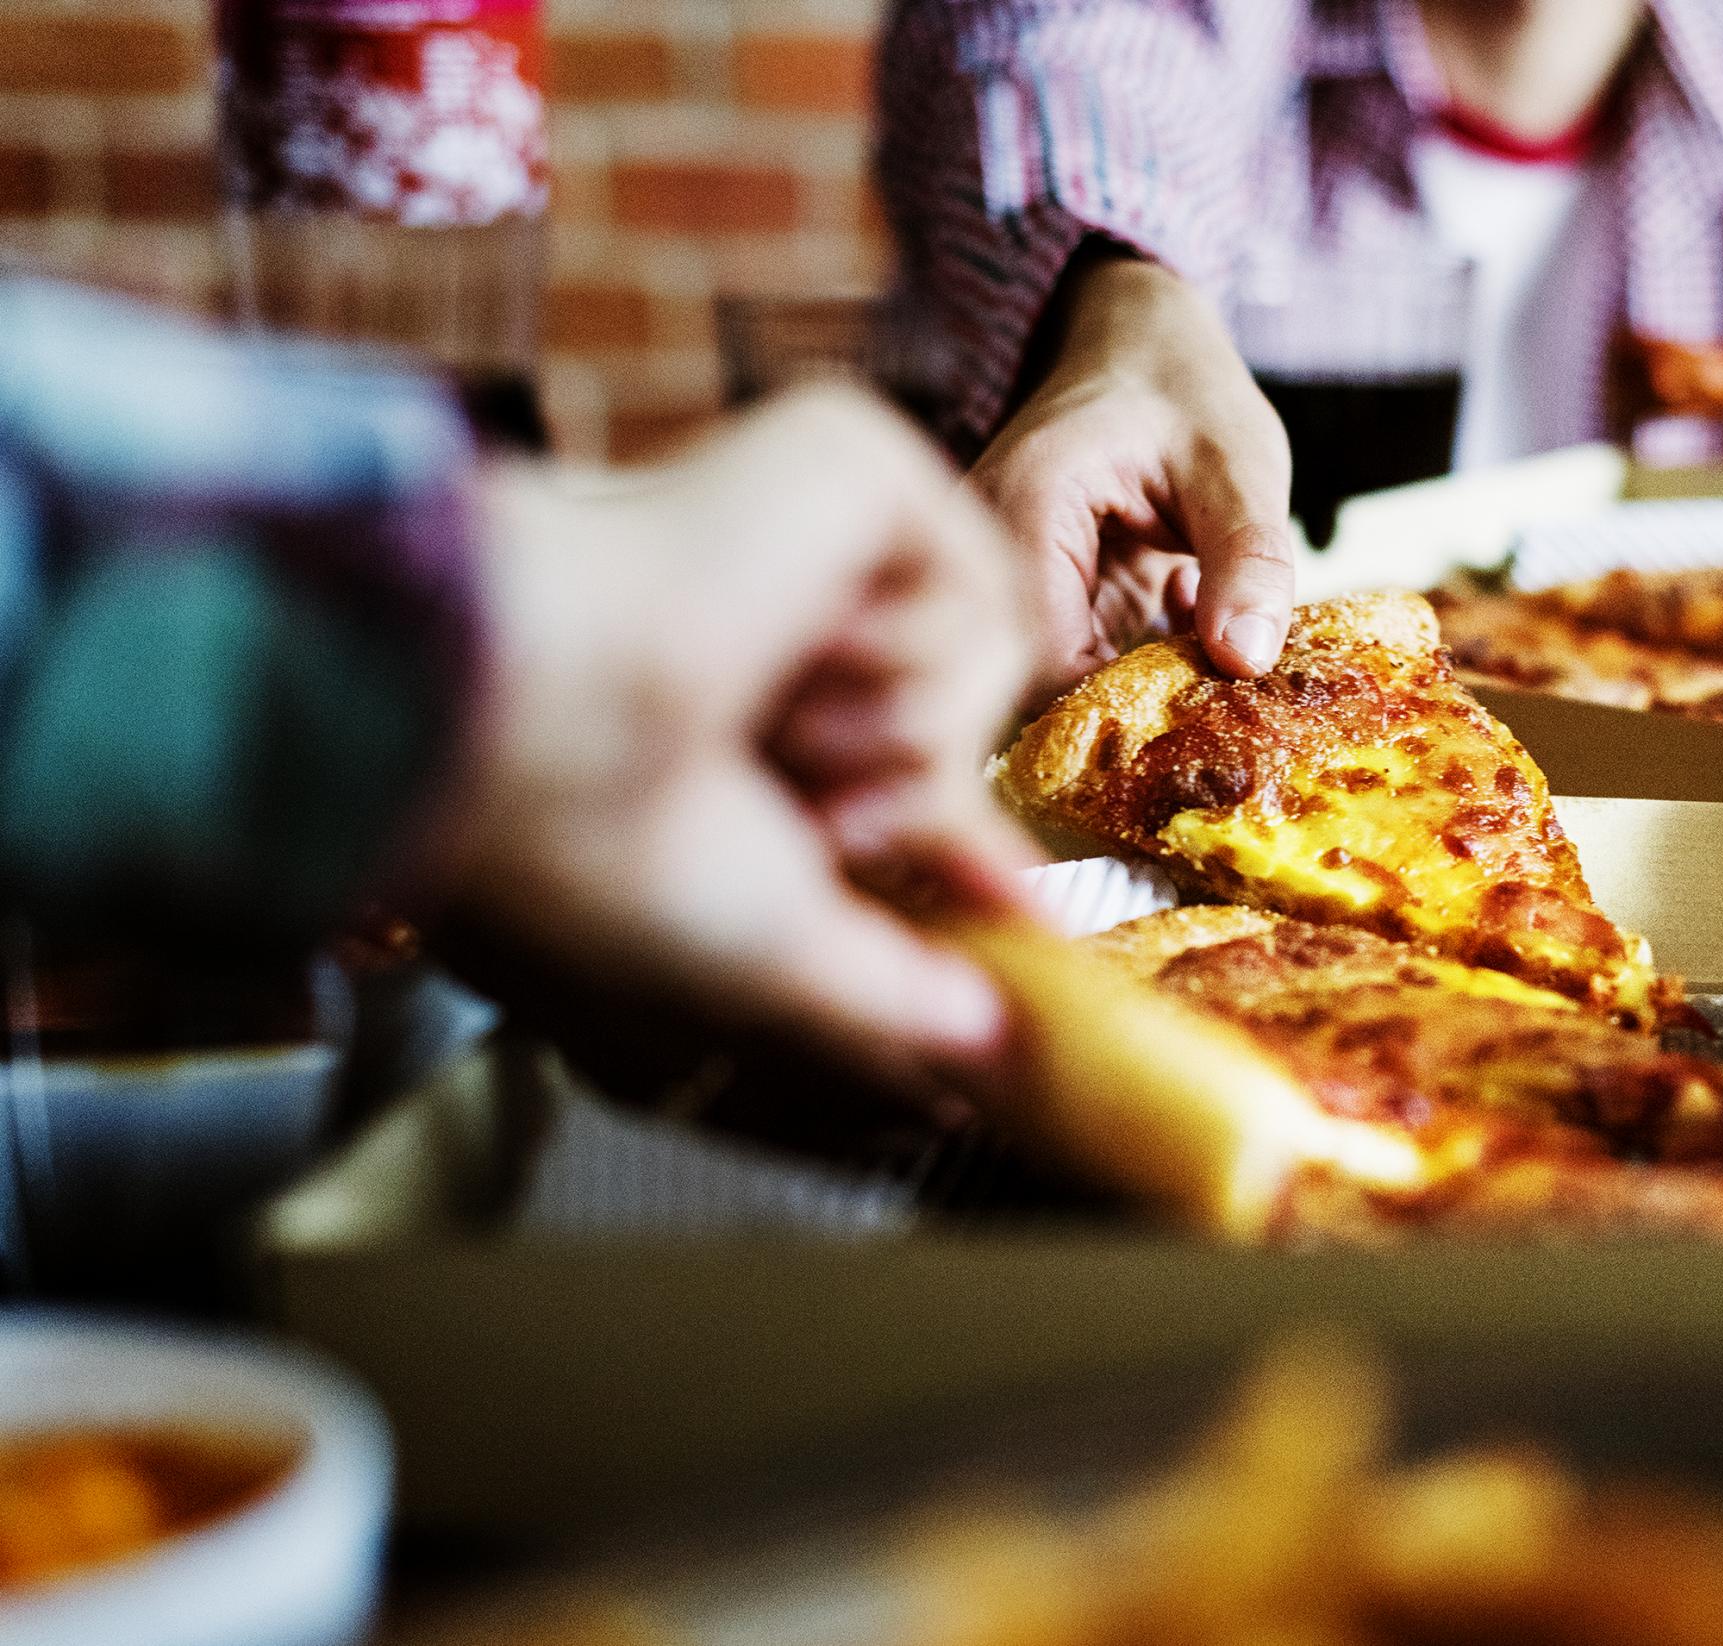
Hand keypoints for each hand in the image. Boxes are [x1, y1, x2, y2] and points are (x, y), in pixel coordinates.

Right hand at [449, 386, 1040, 1082]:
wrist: (533, 713)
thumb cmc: (599, 834)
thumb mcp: (773, 950)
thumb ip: (892, 991)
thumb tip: (992, 1035)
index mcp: (734, 690)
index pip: (899, 761)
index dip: (955, 841)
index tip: (1022, 920)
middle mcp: (776, 597)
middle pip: (960, 716)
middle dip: (913, 807)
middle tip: (820, 825)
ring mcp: (817, 526)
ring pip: (992, 666)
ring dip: (900, 741)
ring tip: (783, 728)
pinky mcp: (859, 461)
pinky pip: (992, 599)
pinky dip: (914, 669)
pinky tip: (802, 655)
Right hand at [972, 253, 1295, 689]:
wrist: (1141, 347)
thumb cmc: (1183, 388)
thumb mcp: (1238, 466)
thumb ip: (1247, 559)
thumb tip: (1246, 660)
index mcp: (1022, 507)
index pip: (1037, 657)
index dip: (1112, 704)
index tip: (1198, 714)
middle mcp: (993, 553)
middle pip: (1033, 684)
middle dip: (1131, 709)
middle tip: (1218, 697)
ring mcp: (1011, 583)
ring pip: (1057, 685)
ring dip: (1143, 689)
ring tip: (1210, 649)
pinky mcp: (1044, 606)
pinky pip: (1081, 669)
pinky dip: (1145, 667)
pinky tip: (1190, 619)